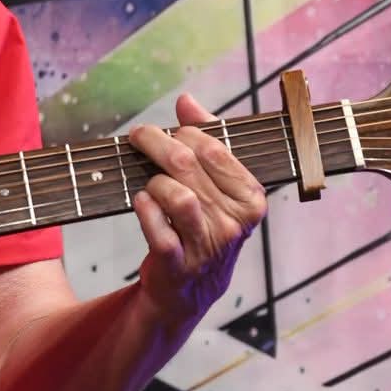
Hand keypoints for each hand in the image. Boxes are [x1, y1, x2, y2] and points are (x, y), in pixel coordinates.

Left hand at [126, 93, 267, 325]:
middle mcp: (234, 223)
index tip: (165, 130)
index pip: (216, 149)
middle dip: (156, 144)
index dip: (184, 132)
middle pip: (188, 166)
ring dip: (153, 181)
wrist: (189, 289)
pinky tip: (142, 202)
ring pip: (176, 195)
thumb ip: (205, 138)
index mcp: (251, 198)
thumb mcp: (214, 185)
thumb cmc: (202, 225)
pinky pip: (157, 226)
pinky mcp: (179, 264)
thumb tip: (187, 101)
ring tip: (148, 182)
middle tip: (139, 137)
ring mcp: (208, 246)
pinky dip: (144, 208)